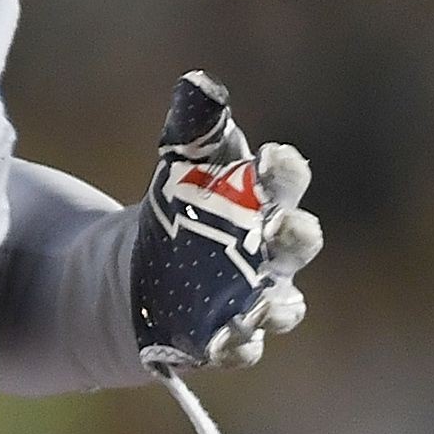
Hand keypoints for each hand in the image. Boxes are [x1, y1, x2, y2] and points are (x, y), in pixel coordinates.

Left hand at [127, 71, 321, 433]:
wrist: (134, 277)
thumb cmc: (172, 215)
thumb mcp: (177, 172)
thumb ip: (192, 132)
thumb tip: (199, 85)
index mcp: (262, 204)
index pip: (287, 182)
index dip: (285, 171)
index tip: (271, 157)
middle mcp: (271, 255)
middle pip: (299, 243)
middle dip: (295, 235)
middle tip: (278, 226)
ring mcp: (253, 300)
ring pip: (283, 305)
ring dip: (276, 305)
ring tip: (262, 303)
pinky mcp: (224, 338)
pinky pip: (242, 348)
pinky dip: (238, 347)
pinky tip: (224, 341)